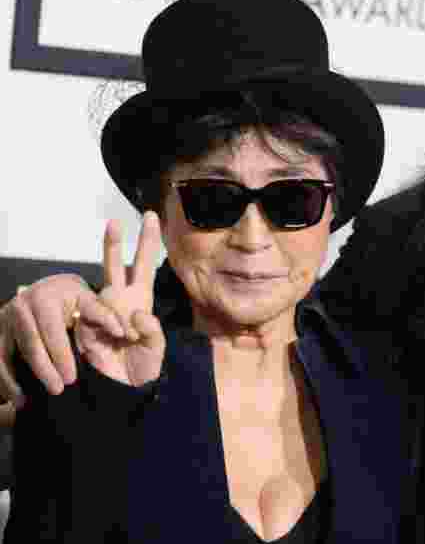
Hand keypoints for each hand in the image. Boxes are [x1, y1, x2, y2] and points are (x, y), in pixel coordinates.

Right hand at [0, 274, 123, 403]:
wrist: (48, 291)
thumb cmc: (75, 299)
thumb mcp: (91, 301)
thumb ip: (107, 316)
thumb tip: (122, 333)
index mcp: (45, 297)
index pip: (53, 332)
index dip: (61, 357)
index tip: (72, 378)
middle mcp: (21, 305)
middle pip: (30, 345)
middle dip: (43, 371)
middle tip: (57, 391)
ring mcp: (4, 318)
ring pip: (7, 353)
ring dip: (16, 380)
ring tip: (27, 402)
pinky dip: (4, 378)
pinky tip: (14, 397)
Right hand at [73, 212, 165, 386]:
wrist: (121, 390)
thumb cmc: (143, 367)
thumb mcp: (156, 349)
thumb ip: (152, 332)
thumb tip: (137, 316)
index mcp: (141, 299)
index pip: (144, 264)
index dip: (148, 241)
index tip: (150, 215)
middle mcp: (119, 300)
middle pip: (114, 266)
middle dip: (114, 244)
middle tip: (115, 222)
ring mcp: (100, 312)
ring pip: (101, 293)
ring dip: (115, 313)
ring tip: (127, 336)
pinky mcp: (85, 327)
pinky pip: (93, 317)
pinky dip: (106, 326)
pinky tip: (117, 338)